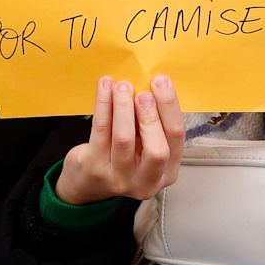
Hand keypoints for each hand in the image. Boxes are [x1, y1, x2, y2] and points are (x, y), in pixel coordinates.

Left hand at [55, 74, 184, 204]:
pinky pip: (101, 131)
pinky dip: (103, 105)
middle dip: (151, 116)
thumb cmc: (120, 157)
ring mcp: (120, 178)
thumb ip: (151, 124)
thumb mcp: (143, 146)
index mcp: (167, 172)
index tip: (163, 83)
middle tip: (143, 92)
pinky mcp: (95, 168)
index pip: (176, 139)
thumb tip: (150, 86)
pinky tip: (105, 88)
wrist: (88, 181)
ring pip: (124, 139)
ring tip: (122, 86)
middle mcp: (146, 181)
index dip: (170, 108)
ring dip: (124, 107)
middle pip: (157, 149)